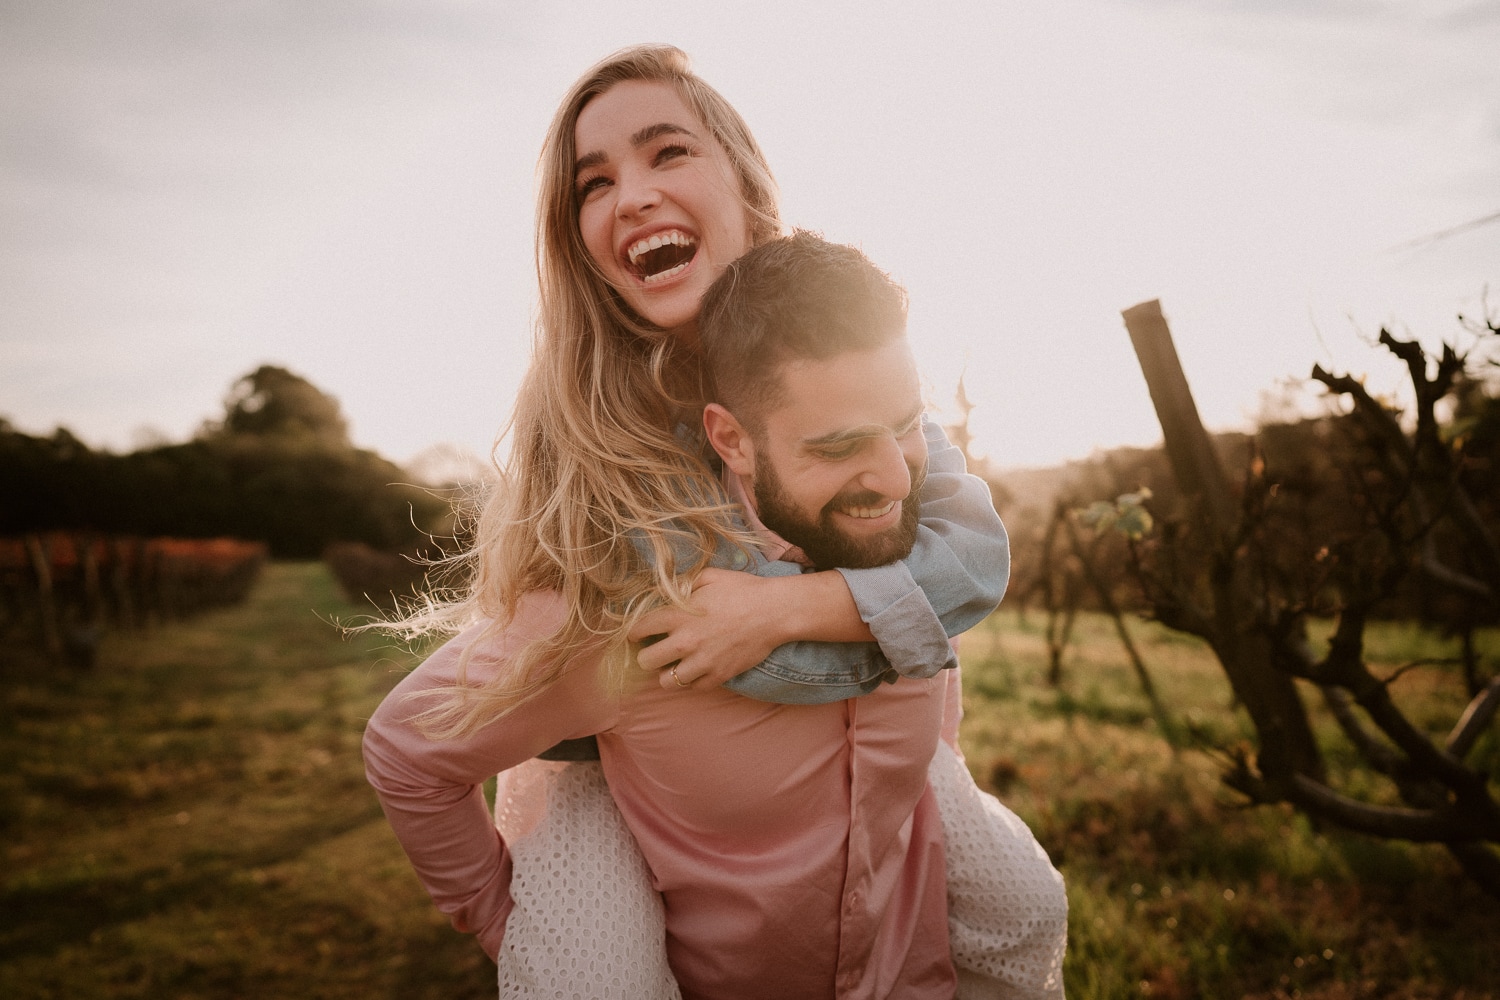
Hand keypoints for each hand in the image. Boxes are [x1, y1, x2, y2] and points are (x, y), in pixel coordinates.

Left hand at [628, 568, 784, 690]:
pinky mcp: (718, 676)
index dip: (634, 632)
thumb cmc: (743, 590)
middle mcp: (685, 642)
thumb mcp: (709, 576)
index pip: (638, 630)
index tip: (638, 634)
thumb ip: (683, 584)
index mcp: (678, 615)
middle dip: (647, 654)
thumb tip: (666, 591)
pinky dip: (691, 680)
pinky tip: (696, 668)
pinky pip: (693, 687)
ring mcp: (701, 662)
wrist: (774, 611)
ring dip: (667, 672)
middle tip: (655, 649)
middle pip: (646, 661)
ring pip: (666, 681)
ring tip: (675, 663)